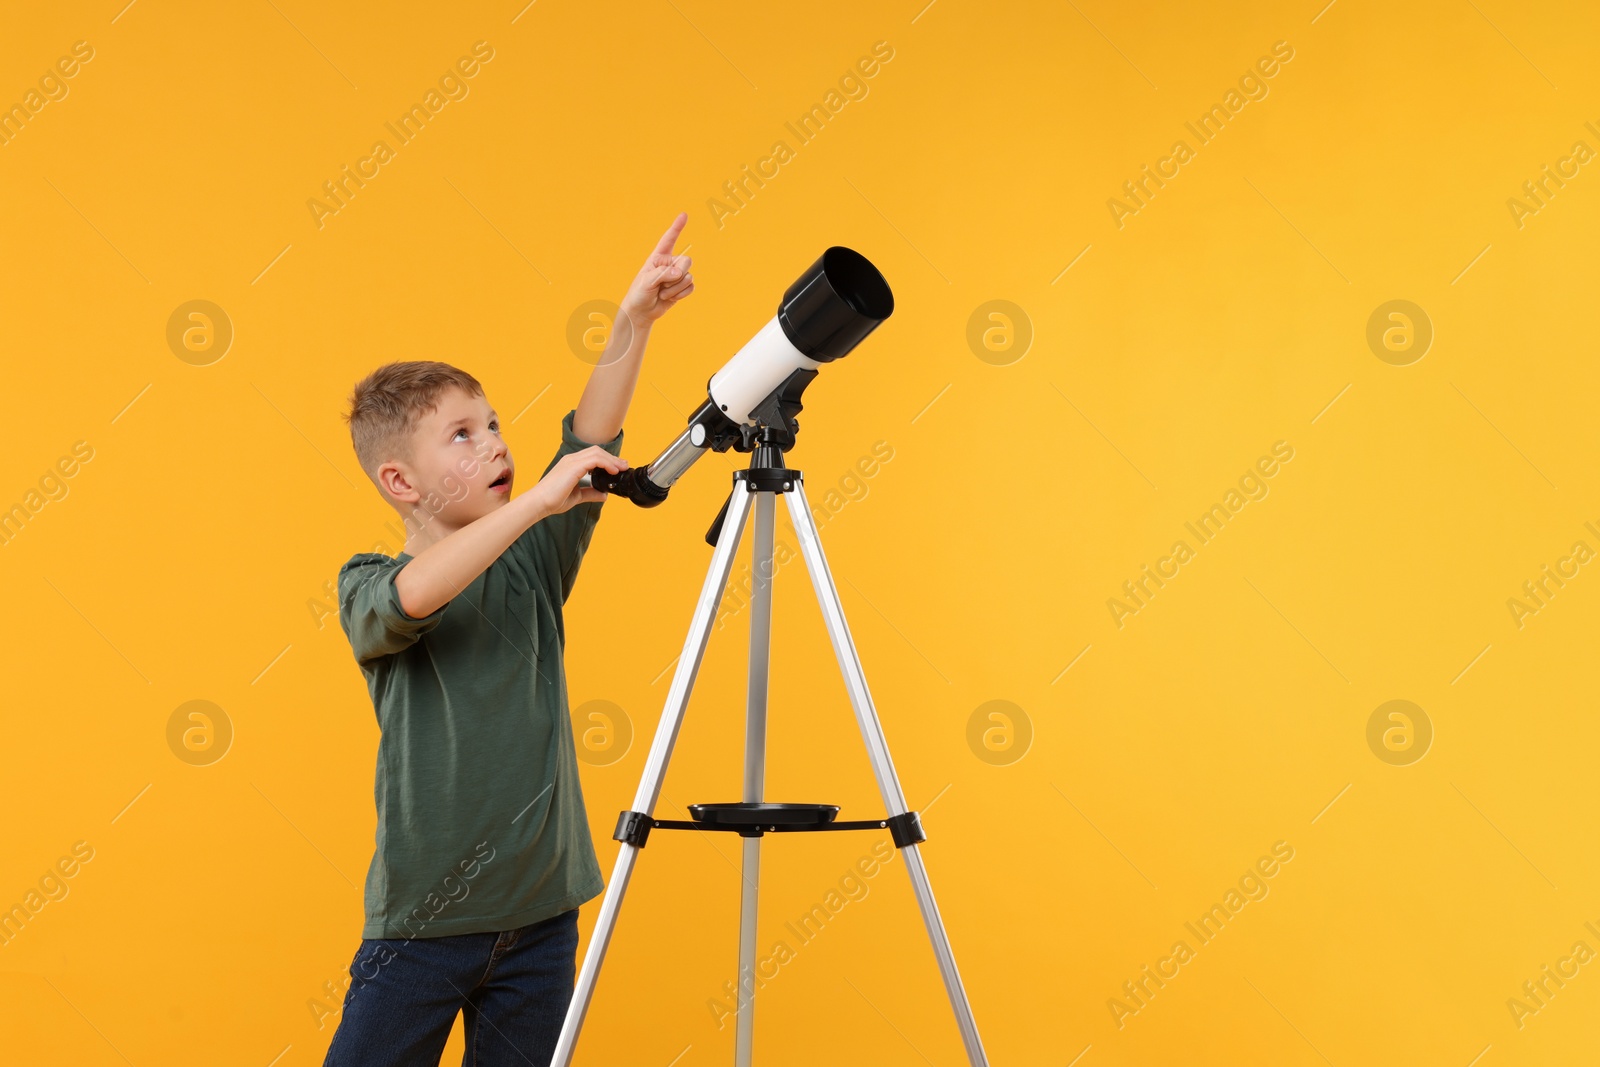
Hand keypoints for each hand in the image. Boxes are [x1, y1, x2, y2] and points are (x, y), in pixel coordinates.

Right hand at [529, 447, 628, 516]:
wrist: (539, 503)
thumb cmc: (553, 500)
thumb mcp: (577, 496)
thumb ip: (590, 493)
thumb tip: (604, 495)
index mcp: (571, 464)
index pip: (593, 455)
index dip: (607, 460)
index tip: (618, 468)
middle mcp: (571, 460)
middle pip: (597, 451)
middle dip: (612, 458)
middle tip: (624, 466)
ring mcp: (571, 461)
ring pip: (597, 452)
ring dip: (612, 459)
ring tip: (621, 468)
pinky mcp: (573, 467)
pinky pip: (595, 460)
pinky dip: (606, 463)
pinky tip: (613, 471)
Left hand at [620, 212, 694, 328]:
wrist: (642, 311)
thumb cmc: (639, 294)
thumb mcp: (646, 282)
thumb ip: (662, 275)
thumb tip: (679, 274)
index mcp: (658, 257)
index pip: (669, 239)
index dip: (677, 227)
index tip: (684, 215)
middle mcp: (669, 263)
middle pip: (686, 261)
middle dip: (678, 274)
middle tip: (664, 284)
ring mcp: (677, 275)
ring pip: (689, 276)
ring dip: (675, 288)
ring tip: (662, 292)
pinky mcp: (682, 287)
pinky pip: (691, 287)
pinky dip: (681, 294)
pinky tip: (670, 297)